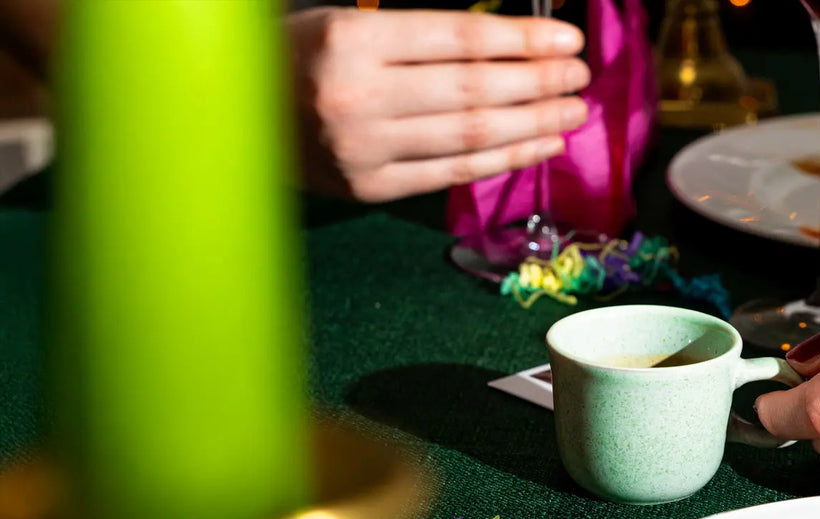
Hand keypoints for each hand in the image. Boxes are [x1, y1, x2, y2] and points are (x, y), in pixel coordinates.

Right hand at [288, 8, 589, 200]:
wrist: (229, 117)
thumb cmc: (295, 56)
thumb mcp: (345, 20)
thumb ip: (420, 35)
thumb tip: (506, 46)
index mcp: (350, 40)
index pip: (459, 40)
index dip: (522, 40)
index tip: (568, 39)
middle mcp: (356, 96)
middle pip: (474, 90)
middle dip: (539, 82)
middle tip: (579, 77)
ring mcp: (362, 148)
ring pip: (470, 135)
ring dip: (533, 124)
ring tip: (572, 111)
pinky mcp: (366, 187)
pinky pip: (450, 172)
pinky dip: (501, 159)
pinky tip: (538, 145)